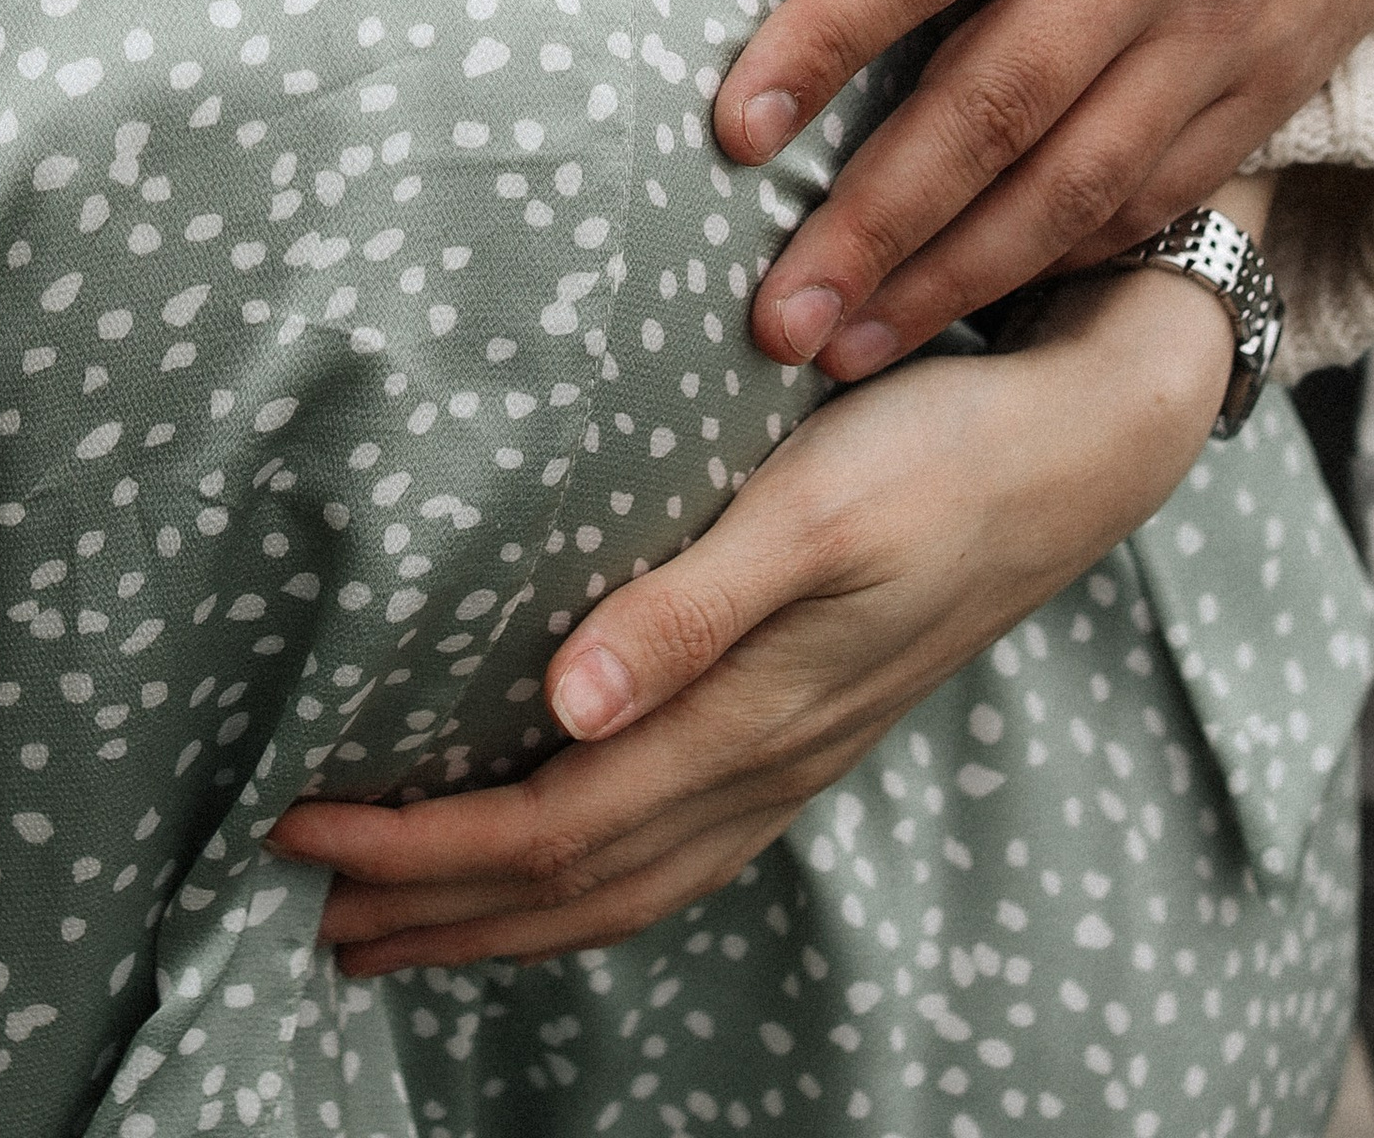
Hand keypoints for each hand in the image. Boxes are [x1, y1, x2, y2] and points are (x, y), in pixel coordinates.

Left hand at [270, 243, 1239, 969]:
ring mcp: (794, 757)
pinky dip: (589, 883)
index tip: (297, 827)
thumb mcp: (807, 509)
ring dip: (502, 915)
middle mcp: (764, 761)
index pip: (544, 823)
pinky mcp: (811, 727)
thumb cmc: (931, 453)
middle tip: (311, 916)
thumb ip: (685, 608)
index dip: (415, 847)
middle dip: (434, 909)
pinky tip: (559, 861)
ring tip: (400, 924)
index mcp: (746, 716)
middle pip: (572, 883)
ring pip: (625, 883)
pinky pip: (675, 851)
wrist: (1076, 448)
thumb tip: (564, 707)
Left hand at [715, 0, 1373, 379]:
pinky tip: (982, 306)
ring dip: (959, 274)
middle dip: (877, 222)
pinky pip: (1162, 188)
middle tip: (772, 317)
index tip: (732, 129)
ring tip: (847, 353)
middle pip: (993, 103)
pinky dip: (1071, 256)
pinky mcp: (1274, 69)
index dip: (824, 40)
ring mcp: (1219, 18)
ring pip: (1076, 178)